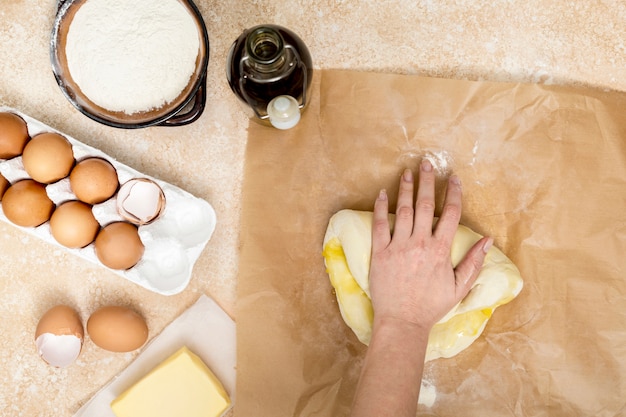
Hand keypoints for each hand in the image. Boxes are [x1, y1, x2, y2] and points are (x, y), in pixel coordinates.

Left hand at [368, 159, 491, 330]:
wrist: (402, 322)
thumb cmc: (431, 306)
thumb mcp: (459, 287)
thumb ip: (473, 262)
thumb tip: (488, 240)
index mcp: (440, 250)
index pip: (451, 215)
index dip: (454, 194)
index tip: (454, 179)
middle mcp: (420, 244)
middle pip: (426, 206)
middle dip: (428, 182)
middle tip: (427, 164)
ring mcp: (398, 247)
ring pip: (403, 211)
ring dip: (406, 189)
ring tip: (407, 172)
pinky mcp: (379, 253)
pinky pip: (379, 225)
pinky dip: (380, 208)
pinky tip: (382, 194)